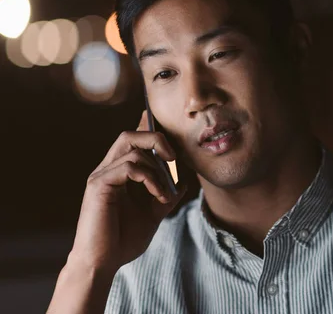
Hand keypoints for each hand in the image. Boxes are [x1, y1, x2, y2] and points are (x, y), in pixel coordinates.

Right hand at [68, 111, 187, 273]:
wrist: (103, 263)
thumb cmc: (123, 239)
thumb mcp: (153, 213)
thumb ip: (166, 195)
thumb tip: (183, 181)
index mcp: (118, 173)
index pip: (131, 140)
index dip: (146, 126)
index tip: (160, 120)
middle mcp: (107, 169)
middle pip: (129, 135)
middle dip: (156, 139)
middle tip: (174, 157)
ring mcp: (100, 175)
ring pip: (131, 148)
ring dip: (157, 168)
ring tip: (165, 191)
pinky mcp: (98, 185)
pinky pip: (129, 167)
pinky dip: (150, 178)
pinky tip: (158, 195)